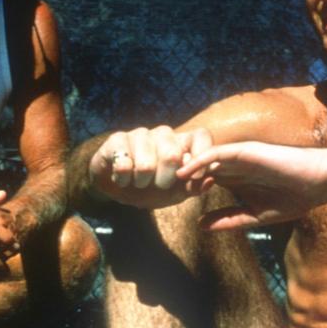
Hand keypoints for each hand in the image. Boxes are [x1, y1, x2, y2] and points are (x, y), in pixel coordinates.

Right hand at [88, 126, 213, 208]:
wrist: (117, 188)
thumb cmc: (150, 188)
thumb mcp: (174, 193)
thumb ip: (192, 187)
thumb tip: (210, 181)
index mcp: (182, 143)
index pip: (201, 136)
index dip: (200, 156)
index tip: (192, 177)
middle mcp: (164, 134)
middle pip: (172, 155)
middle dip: (165, 181)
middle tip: (158, 185)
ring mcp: (140, 134)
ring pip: (146, 164)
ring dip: (141, 182)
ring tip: (137, 182)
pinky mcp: (118, 139)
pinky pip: (124, 165)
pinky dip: (123, 180)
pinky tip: (122, 178)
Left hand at [176, 141, 326, 229]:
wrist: (319, 184)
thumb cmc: (293, 198)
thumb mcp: (255, 216)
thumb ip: (228, 219)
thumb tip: (201, 226)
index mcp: (233, 179)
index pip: (200, 180)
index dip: (182, 189)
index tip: (165, 201)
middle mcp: (232, 166)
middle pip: (196, 167)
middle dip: (175, 177)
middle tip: (156, 188)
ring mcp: (238, 157)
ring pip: (202, 158)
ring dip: (183, 168)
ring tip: (165, 180)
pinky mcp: (246, 151)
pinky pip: (217, 153)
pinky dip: (199, 160)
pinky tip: (185, 171)